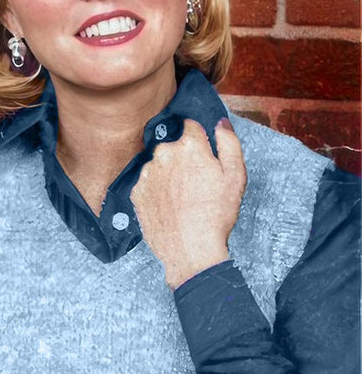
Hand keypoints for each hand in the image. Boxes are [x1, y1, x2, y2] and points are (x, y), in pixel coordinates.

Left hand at [131, 117, 246, 289]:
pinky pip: (147, 183)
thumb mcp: (236, 176)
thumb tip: (219, 123)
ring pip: (159, 165)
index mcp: (188, 146)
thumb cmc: (215, 215)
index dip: (200, 138)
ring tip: (182, 197)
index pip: (191, 126)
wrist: (190, 250)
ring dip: (168, 174)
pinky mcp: (136, 192)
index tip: (204, 152)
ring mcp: (146, 174)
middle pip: (174, 147)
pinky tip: (169, 205)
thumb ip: (229, 142)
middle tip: (196, 182)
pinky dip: (156, 190)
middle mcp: (163, 154)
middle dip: (184, 158)